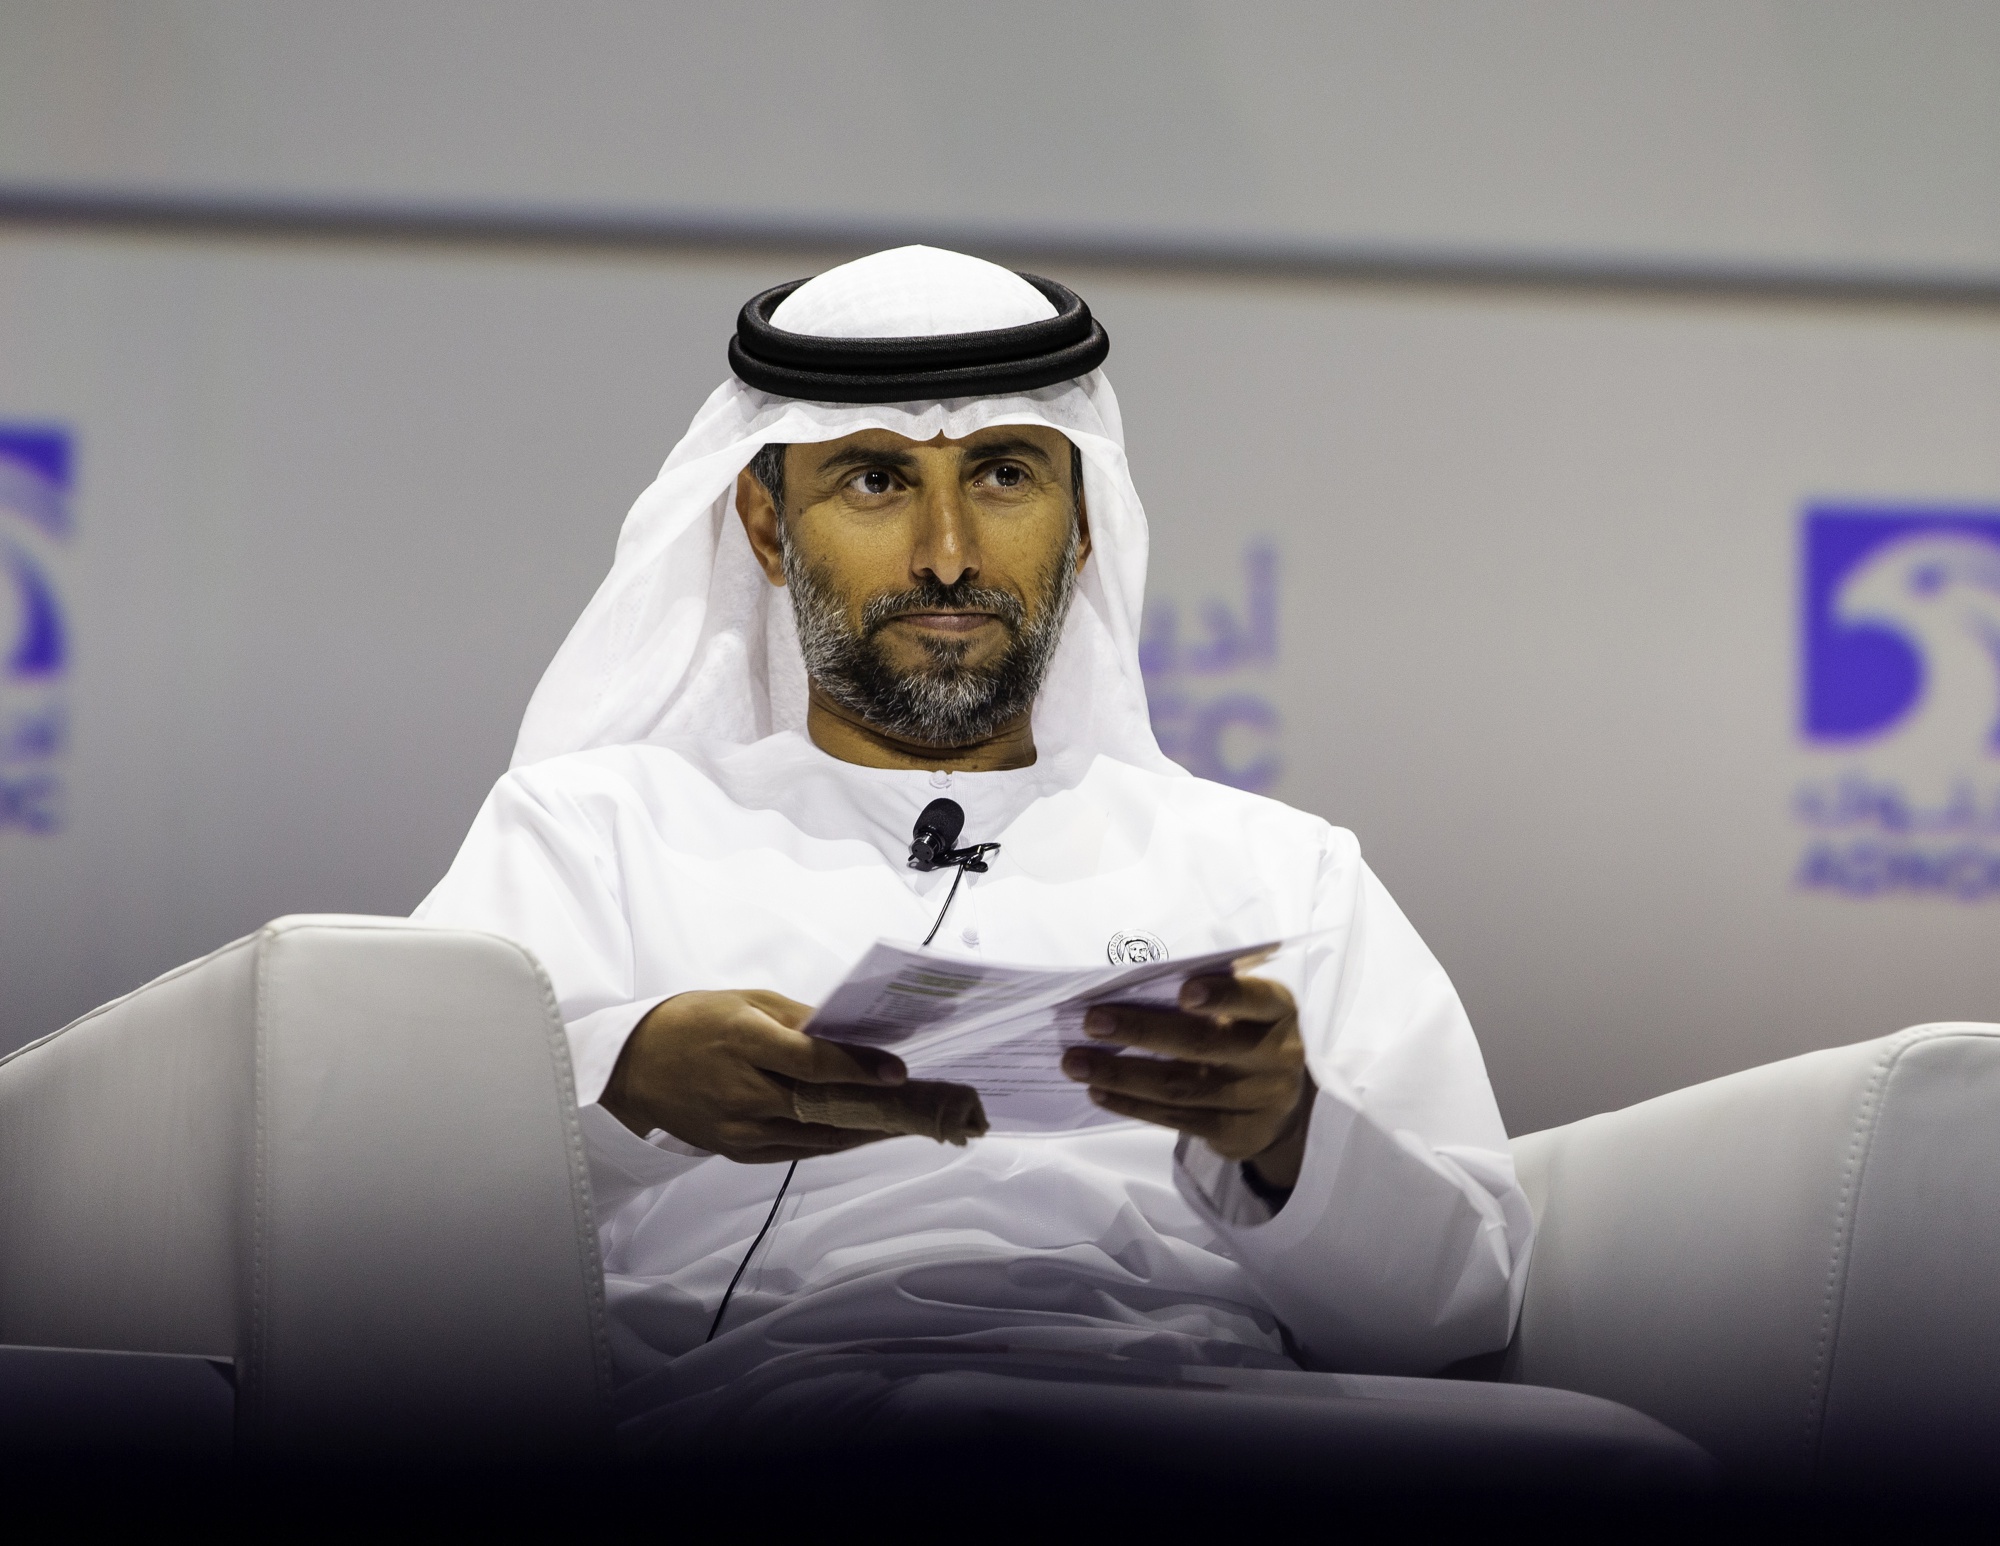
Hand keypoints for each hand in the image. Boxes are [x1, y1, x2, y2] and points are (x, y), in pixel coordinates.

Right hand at [602, 989, 978, 1162]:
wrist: (632, 1068)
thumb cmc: (694, 1022)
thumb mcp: (745, 1002)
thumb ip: (800, 1020)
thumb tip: (851, 1032)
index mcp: (743, 1043)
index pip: (812, 1062)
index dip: (859, 1067)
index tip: (901, 1070)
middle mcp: (743, 1092)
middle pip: (824, 1105)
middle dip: (881, 1106)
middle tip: (929, 1103)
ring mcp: (741, 1129)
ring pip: (819, 1135)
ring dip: (870, 1130)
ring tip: (914, 1121)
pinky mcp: (739, 1151)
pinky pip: (800, 1150)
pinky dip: (839, 1142)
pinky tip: (871, 1134)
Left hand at [1061, 974, 1313, 1190]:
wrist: (1283, 1105)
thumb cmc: (1247, 1035)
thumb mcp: (1246, 1008)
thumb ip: (1210, 994)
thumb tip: (1131, 980)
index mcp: (1278, 1011)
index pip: (1254, 999)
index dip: (1222, 995)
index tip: (1183, 990)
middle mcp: (1276, 1056)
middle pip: (1203, 1045)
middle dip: (1143, 1031)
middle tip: (1093, 1021)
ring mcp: (1258, 1101)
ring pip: (1181, 1087)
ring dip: (1121, 1074)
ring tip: (1076, 1062)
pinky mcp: (1235, 1134)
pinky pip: (1176, 1119)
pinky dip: (1132, 1104)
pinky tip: (1098, 1091)